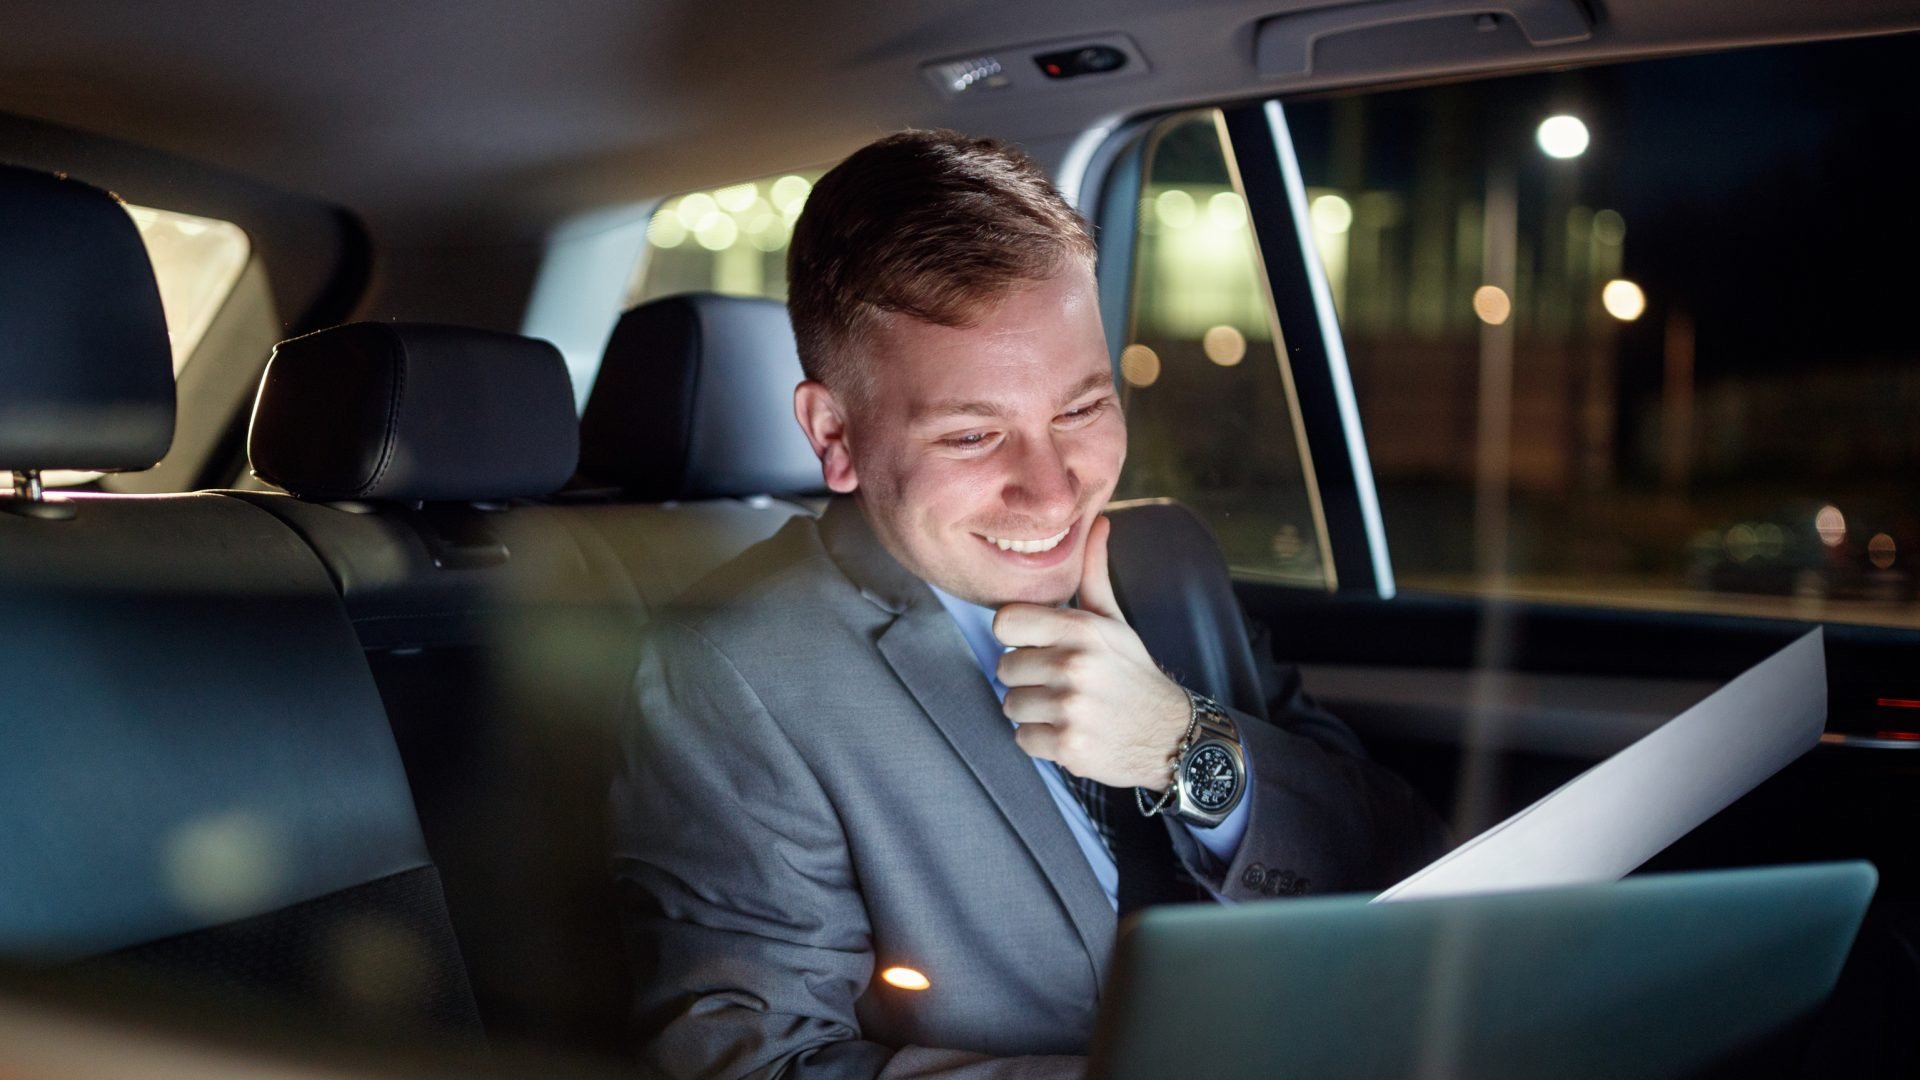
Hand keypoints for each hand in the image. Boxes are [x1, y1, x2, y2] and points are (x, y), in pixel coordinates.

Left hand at [993, 514, 1189, 789]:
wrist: (1170, 734)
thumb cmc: (1132, 674)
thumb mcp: (1114, 622)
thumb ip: (1094, 574)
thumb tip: (1098, 522)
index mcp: (1082, 630)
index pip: (1005, 621)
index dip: (1016, 635)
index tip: (1036, 644)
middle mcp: (1075, 666)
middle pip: (1004, 667)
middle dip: (1026, 678)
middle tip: (1058, 682)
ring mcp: (1071, 708)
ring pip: (1011, 705)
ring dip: (1032, 711)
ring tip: (1064, 708)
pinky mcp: (1068, 746)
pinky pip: (1022, 739)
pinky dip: (1040, 740)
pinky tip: (1068, 731)